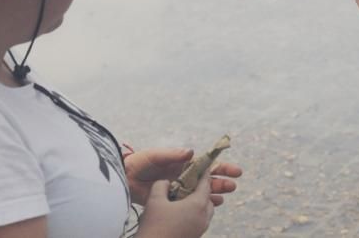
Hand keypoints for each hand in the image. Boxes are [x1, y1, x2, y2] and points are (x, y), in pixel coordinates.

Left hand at [125, 148, 241, 205]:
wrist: (124, 178)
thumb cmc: (139, 163)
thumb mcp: (156, 155)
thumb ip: (173, 155)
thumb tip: (192, 152)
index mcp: (183, 163)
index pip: (206, 165)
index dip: (221, 167)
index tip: (234, 170)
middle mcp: (184, 176)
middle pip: (207, 179)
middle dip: (221, 181)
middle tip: (233, 185)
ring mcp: (179, 189)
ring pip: (201, 192)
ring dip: (214, 194)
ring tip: (224, 198)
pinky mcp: (172, 201)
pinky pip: (190, 204)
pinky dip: (202, 204)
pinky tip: (211, 206)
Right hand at [137, 173, 213, 237]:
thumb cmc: (154, 226)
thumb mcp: (154, 200)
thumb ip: (161, 185)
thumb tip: (166, 181)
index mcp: (198, 205)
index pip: (206, 184)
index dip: (204, 174)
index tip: (202, 166)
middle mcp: (203, 217)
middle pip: (208, 199)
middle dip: (203, 190)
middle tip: (192, 184)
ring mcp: (200, 229)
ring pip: (206, 212)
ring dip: (199, 204)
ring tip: (186, 200)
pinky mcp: (196, 237)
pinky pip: (200, 222)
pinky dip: (195, 215)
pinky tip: (181, 214)